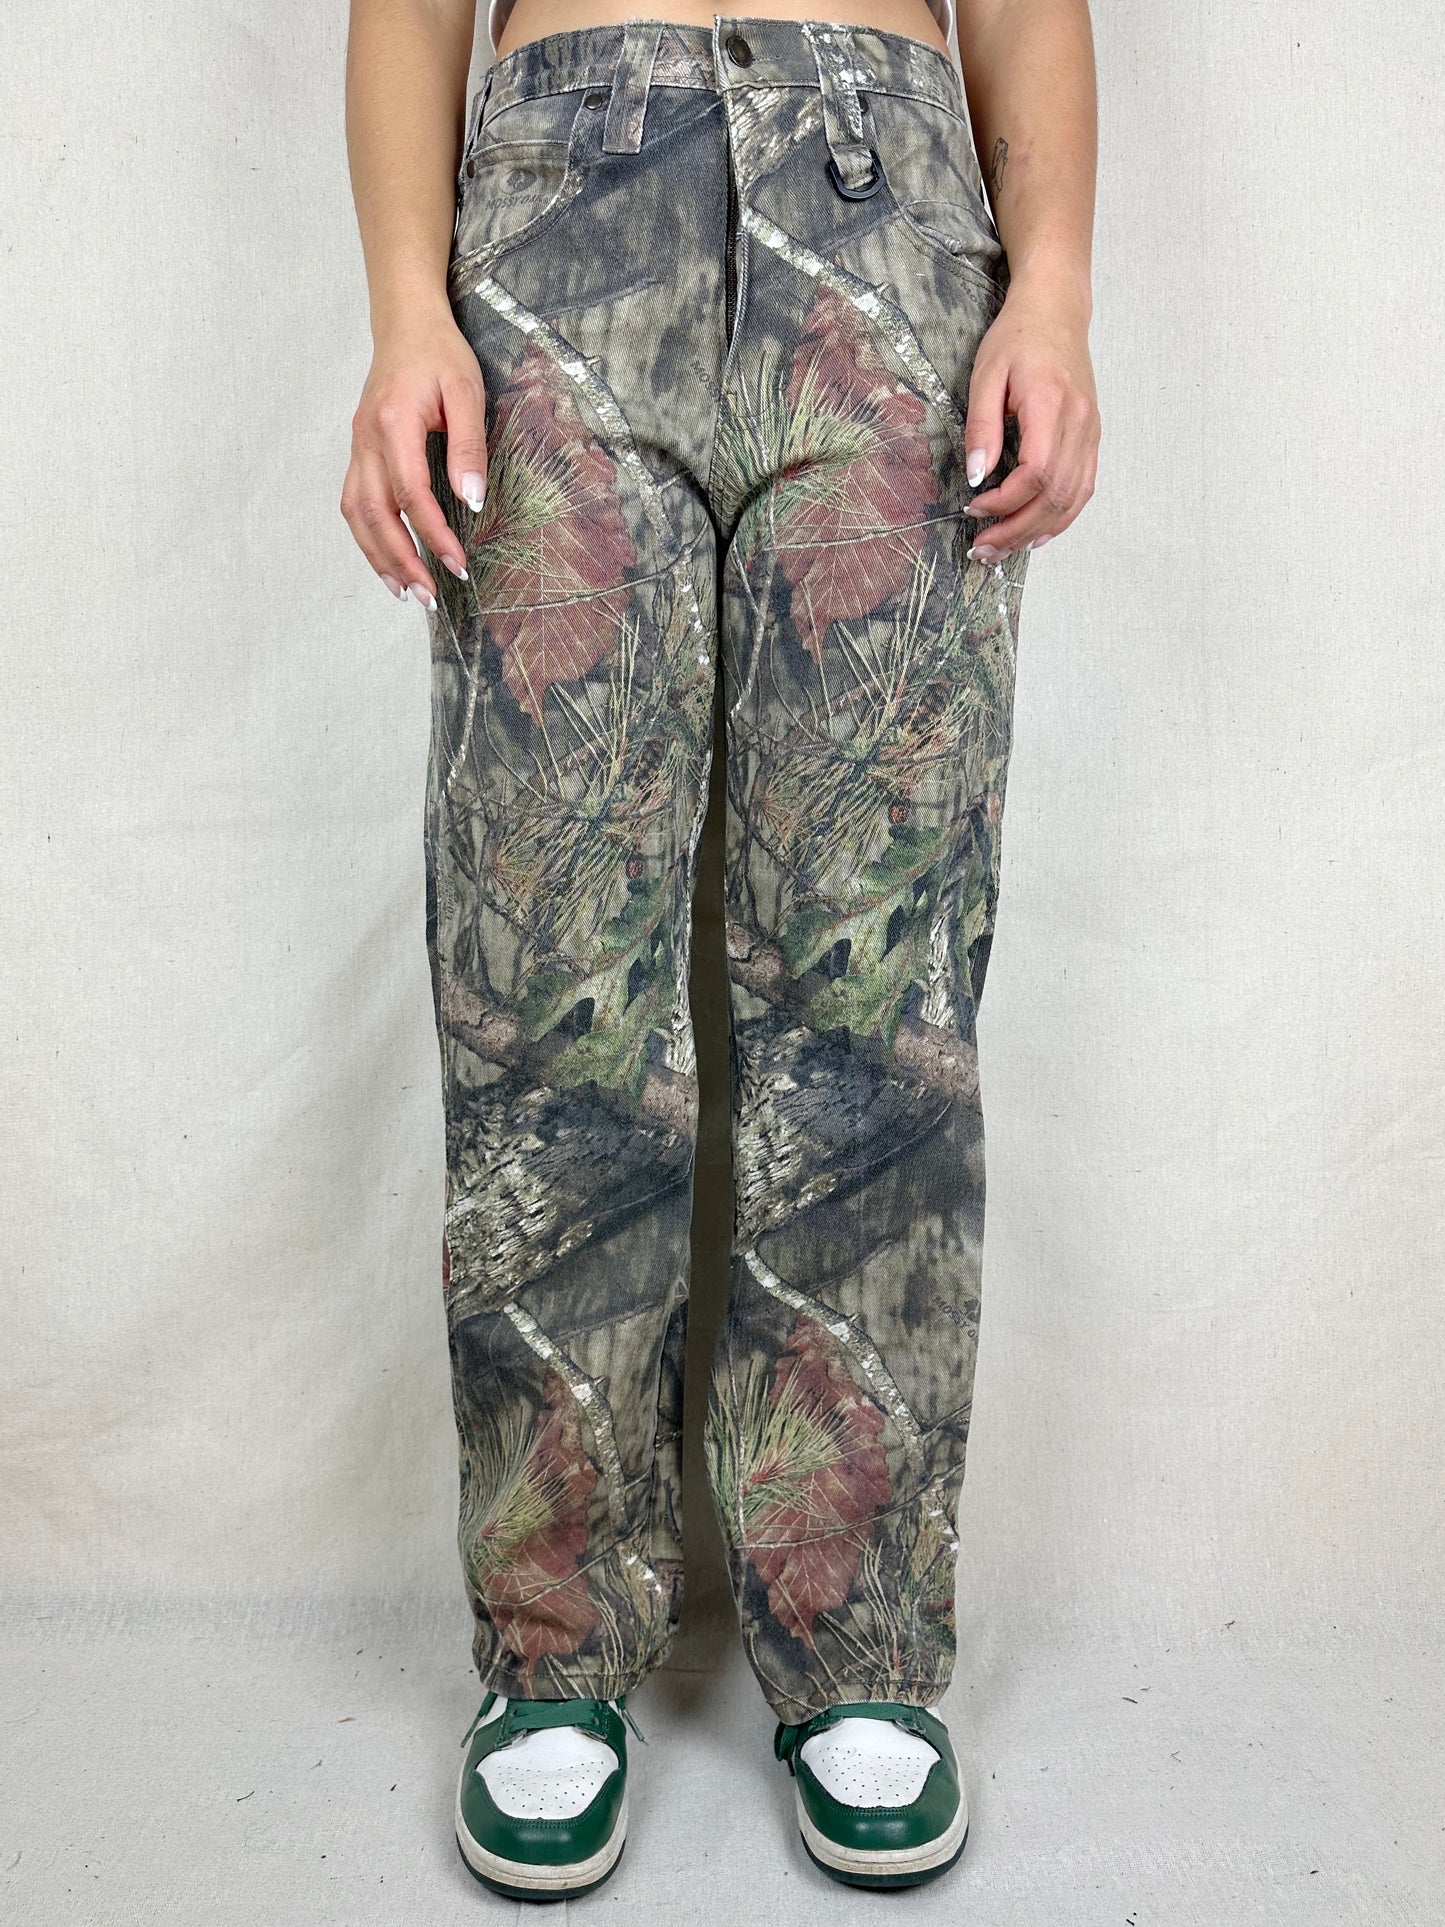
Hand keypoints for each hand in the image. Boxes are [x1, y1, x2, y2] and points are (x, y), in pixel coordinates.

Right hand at [340, 306, 489, 606]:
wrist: (405, 325)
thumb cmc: (439, 354)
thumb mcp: (467, 392)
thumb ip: (468, 448)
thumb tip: (471, 501)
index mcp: (394, 422)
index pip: (411, 494)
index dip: (433, 535)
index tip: (458, 564)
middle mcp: (366, 438)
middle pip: (375, 514)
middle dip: (402, 560)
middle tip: (428, 597)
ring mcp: (357, 446)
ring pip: (356, 513)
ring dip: (378, 556)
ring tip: (404, 591)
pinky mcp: (358, 451)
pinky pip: (354, 502)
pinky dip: (368, 536)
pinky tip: (388, 560)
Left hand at [960, 264, 1099, 560]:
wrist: (1056, 310)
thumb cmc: (1018, 338)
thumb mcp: (986, 375)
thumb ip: (982, 427)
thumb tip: (977, 476)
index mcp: (1051, 405)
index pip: (1037, 473)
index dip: (1006, 501)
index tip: (974, 508)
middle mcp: (1080, 423)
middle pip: (1056, 495)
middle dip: (1017, 529)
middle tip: (983, 548)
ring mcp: (1091, 432)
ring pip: (1072, 499)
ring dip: (1037, 531)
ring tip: (1003, 549)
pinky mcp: (1092, 438)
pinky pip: (1083, 488)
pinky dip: (1062, 517)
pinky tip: (1037, 533)